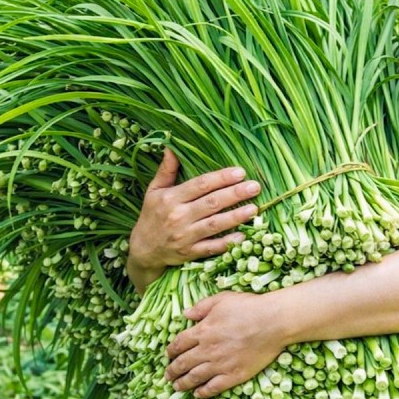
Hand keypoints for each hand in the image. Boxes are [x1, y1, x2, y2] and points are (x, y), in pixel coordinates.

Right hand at [127, 149, 261, 292]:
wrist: (143, 249)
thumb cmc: (151, 216)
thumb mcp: (154, 190)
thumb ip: (166, 170)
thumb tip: (172, 146)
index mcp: (171, 198)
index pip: (200, 185)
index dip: (221, 178)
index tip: (240, 172)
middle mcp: (178, 216)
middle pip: (211, 203)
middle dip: (234, 194)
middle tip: (255, 187)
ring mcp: (185, 236)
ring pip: (214, 225)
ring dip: (236, 217)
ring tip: (254, 208)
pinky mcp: (189, 252)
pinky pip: (211, 248)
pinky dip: (227, 243)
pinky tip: (243, 235)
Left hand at [164, 291, 289, 398]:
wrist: (272, 322)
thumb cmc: (248, 307)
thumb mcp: (221, 300)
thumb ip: (201, 307)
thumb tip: (185, 314)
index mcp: (202, 331)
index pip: (179, 344)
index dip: (171, 351)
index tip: (168, 355)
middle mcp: (207, 350)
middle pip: (183, 363)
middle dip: (172, 370)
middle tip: (167, 376)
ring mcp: (220, 365)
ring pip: (194, 378)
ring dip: (183, 383)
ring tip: (176, 387)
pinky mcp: (233, 376)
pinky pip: (213, 387)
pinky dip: (203, 392)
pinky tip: (197, 394)